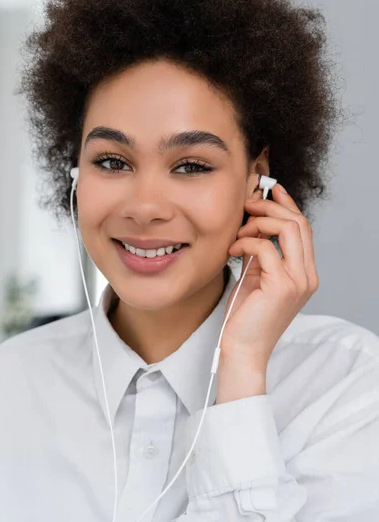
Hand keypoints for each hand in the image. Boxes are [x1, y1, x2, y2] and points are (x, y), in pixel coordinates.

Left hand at [221, 183, 318, 369]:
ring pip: (289, 229)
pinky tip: (233, 250)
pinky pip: (265, 247)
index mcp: (305, 273)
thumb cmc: (246, 315)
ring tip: (239, 232)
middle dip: (271, 207)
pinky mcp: (282, 286)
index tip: (270, 190)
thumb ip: (262, 252)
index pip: (303, 229)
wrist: (242, 349)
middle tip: (247, 205)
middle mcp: (307, 276)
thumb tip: (255, 223)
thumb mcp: (257, 276)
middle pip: (299, 223)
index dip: (287, 205)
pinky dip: (246, 242)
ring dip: (259, 222)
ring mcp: (298, 281)